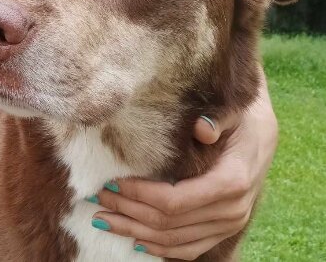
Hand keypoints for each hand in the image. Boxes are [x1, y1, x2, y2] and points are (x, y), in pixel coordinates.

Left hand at [92, 74, 276, 259]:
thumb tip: (201, 128)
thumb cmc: (240, 119)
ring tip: (103, 218)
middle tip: (97, 196)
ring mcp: (228, 224)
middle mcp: (231, 210)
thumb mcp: (234, 112)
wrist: (262, 134)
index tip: (112, 182)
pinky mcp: (223, 230)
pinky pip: (189, 249)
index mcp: (231, 181)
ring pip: (173, 240)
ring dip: (134, 231)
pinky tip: (135, 240)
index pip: (175, 200)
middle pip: (168, 222)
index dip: (139, 195)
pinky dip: (160, 248)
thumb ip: (217, 119)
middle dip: (127, 210)